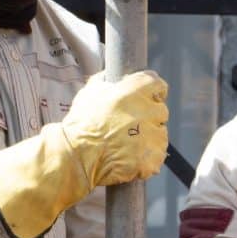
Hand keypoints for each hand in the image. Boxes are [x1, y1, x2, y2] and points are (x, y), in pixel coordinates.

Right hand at [57, 69, 168, 187]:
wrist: (76, 157)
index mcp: (135, 91)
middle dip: (148, 118)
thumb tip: (111, 78)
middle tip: (129, 127)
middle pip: (160, 111)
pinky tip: (129, 158)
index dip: (152, 92)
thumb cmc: (81, 126)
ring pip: (160, 135)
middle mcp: (147, 111)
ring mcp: (152, 136)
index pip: (158, 85)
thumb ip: (106, 82)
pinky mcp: (153, 158)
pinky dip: (147, 159)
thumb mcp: (89, 93)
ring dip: (149, 139)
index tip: (147, 98)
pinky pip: (156, 156)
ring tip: (127, 145)